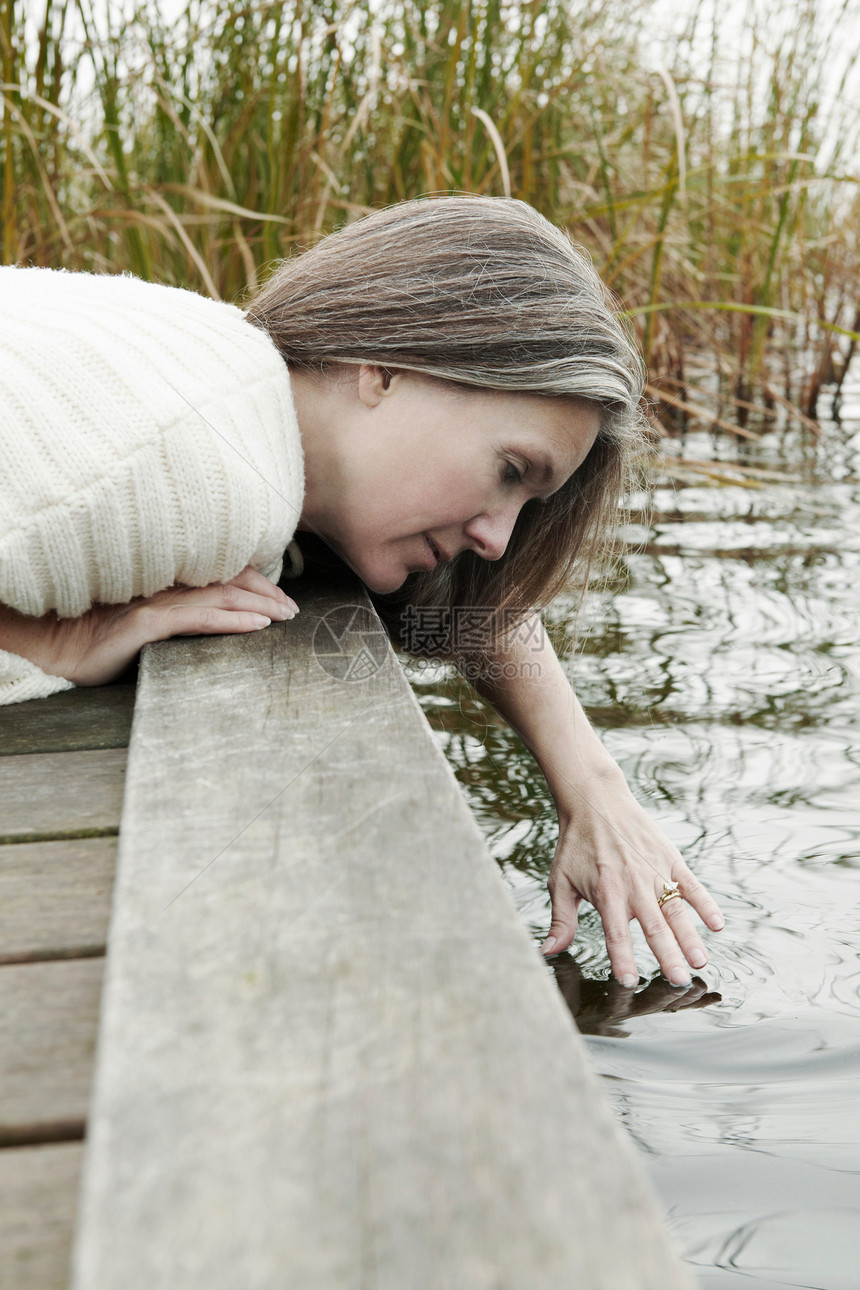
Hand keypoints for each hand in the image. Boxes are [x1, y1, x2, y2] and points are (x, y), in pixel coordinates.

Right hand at [38, 566, 297, 685]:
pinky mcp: (148, 623)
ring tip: (286, 615)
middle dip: (267, 594)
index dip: (257, 583)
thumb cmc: (106, 640)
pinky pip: (200, 619)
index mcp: (171, 583)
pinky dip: (233, 620)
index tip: (284, 600)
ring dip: (260, 605)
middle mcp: (168, 586)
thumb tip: (225, 619)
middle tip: (294, 609)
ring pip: (221, 598)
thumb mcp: (152, 624)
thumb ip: (183, 614)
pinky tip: (258, 625)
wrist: (62, 650)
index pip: (225, 575)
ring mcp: (158, 603)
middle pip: (230, 582)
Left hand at [540, 780, 723, 987]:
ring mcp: (655, 871)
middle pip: (653, 926)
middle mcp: (633, 884)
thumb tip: (549, 951)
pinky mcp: (670, 858)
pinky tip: (717, 924)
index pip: (615, 933)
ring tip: (699, 961)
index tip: (629, 982)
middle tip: (678, 980)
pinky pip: (691, 884)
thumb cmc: (576, 843)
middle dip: (666, 955)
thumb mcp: (560, 880)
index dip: (622, 958)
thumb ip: (561, 919)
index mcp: (606, 892)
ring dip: (689, 936)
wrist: (595, 800)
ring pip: (676, 910)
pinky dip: (705, 903)